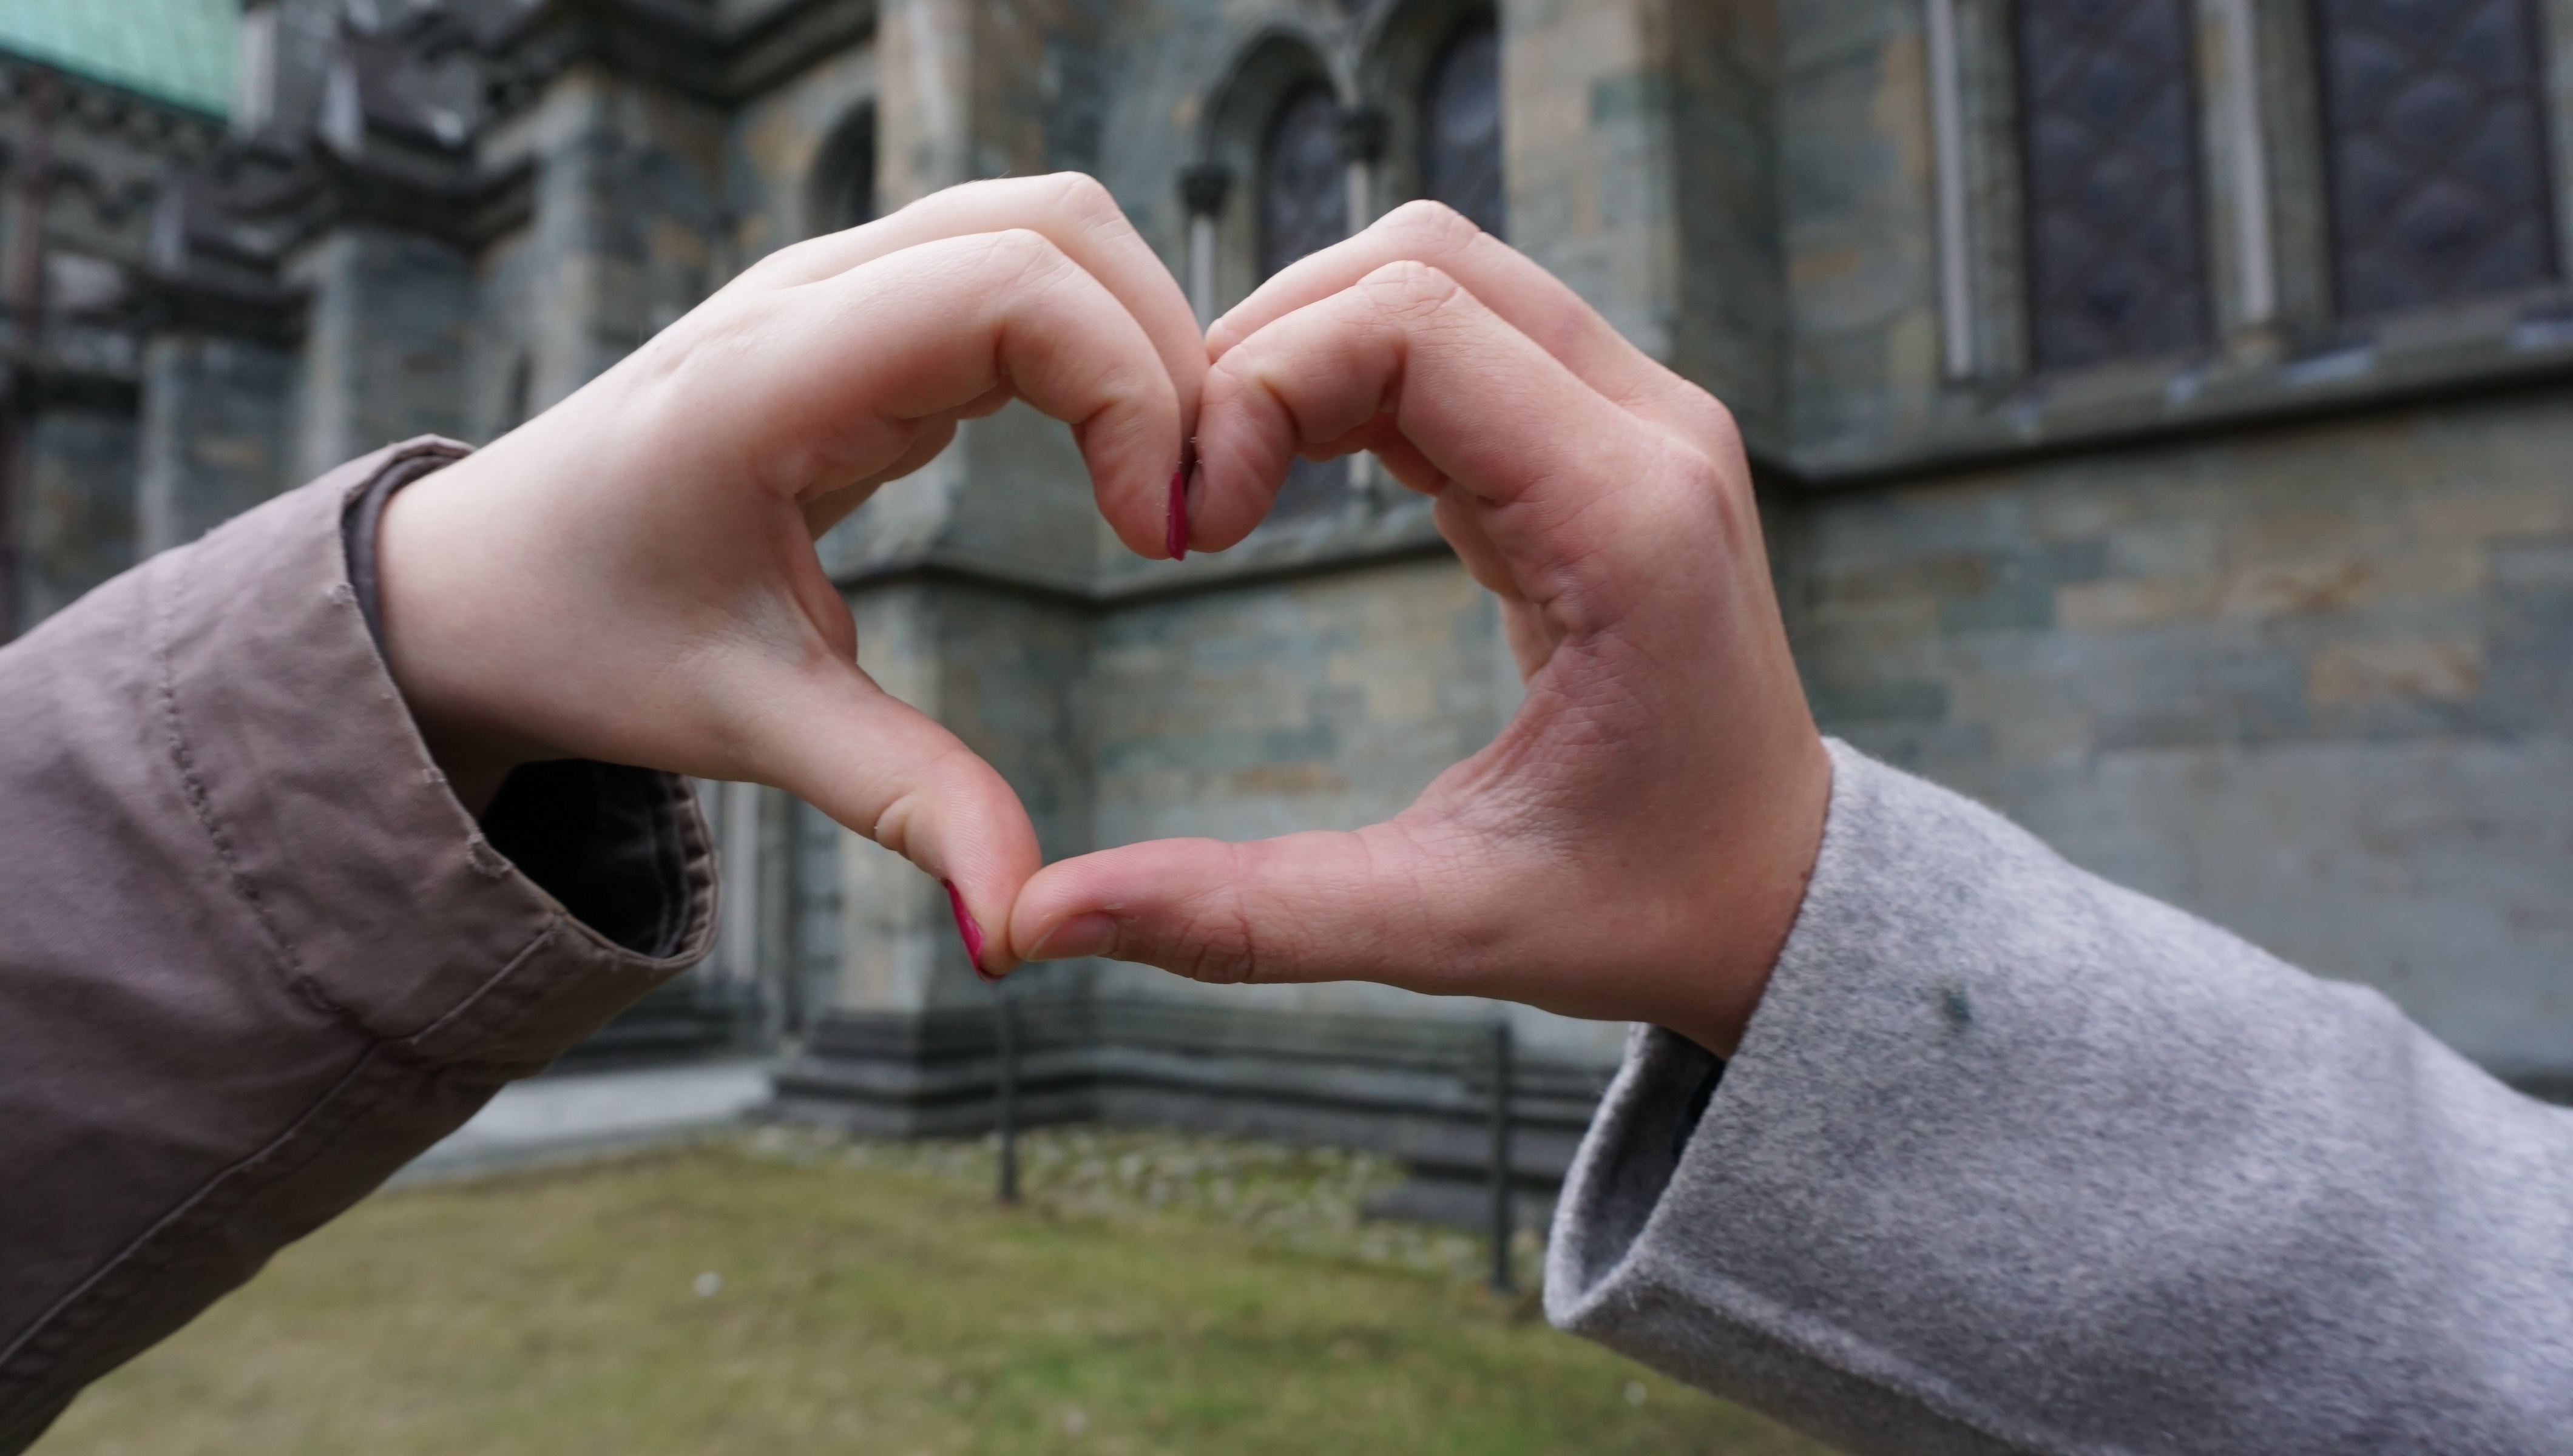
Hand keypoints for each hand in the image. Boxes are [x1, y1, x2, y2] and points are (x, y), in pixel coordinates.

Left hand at [374, 175, 1204, 976]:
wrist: (467, 581)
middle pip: (1057, 224)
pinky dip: (1093, 340)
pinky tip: (1109, 464)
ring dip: (1139, 336)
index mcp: (771, 375)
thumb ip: (903, 803)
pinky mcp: (856, 309)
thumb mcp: (744, 726)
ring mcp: (831, 284)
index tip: (1161, 540)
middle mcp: (805, 292)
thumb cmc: (583, 639)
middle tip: (1196, 514)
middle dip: (1168, 350)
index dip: (1131, 389)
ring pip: (1046, 226)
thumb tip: (1022, 926)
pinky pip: (1014, 266)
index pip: (1013, 286)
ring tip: (1166, 489)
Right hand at [1006, 203, 1830, 1054]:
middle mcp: (1654, 432)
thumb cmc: (1641, 911)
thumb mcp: (1443, 927)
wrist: (1781, 898)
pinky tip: (1296, 474)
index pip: (1408, 323)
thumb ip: (1244, 916)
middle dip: (1267, 345)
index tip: (1194, 529)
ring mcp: (1644, 417)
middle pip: (1419, 258)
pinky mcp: (1612, 431)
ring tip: (1231, 480)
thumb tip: (1037, 922)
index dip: (1260, 386)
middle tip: (1190, 493)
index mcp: (1629, 522)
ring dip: (1310, 346)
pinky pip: (1467, 329)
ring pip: (1441, 271)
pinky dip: (1361, 371)